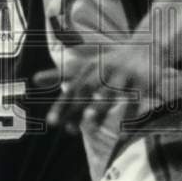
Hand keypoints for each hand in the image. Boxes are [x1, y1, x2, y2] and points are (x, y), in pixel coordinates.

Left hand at [42, 50, 181, 137]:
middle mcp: (105, 70)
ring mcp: (124, 75)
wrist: (146, 47)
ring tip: (89, 119)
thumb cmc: (110, 61)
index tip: (52, 122)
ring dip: (100, 105)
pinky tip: (123, 133)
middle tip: (65, 127)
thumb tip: (34, 79)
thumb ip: (61, 74)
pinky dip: (130, 116)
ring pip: (110, 92)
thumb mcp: (86, 65)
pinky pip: (136, 101)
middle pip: (88, 90)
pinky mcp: (142, 81)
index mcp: (90, 68)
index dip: (61, 105)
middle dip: (77, 107)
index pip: (72, 88)